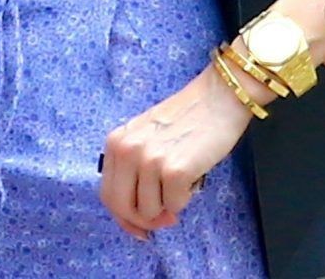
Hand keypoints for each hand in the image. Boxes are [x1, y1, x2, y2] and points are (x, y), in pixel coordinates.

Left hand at [99, 64, 251, 240]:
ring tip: (181, 181)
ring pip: (149, 212)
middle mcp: (127, 150)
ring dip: (168, 206)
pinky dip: (185, 199)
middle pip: (122, 208)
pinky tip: (192, 178)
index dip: (124, 217)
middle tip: (164, 217)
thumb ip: (132, 169)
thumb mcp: (145, 137)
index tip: (139, 227)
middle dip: (143, 220)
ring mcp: (149, 160)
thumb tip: (136, 218)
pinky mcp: (174, 170)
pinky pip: (174, 206)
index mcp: (116, 141)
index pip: (108, 194)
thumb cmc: (184, 119)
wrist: (216, 97)